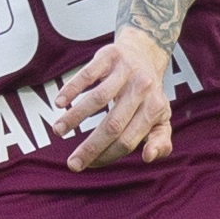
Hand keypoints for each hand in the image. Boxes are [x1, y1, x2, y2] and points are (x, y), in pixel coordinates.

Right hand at [57, 26, 173, 171]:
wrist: (146, 52)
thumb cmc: (148, 94)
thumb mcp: (161, 118)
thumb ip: (160, 141)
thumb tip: (149, 157)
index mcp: (156, 109)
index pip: (128, 140)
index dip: (107, 156)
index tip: (88, 165)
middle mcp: (143, 89)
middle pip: (113, 125)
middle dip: (90, 148)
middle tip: (72, 163)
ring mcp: (126, 71)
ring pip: (98, 99)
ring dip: (75, 118)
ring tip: (58, 131)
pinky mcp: (110, 55)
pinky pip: (88, 74)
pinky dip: (72, 89)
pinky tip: (59, 103)